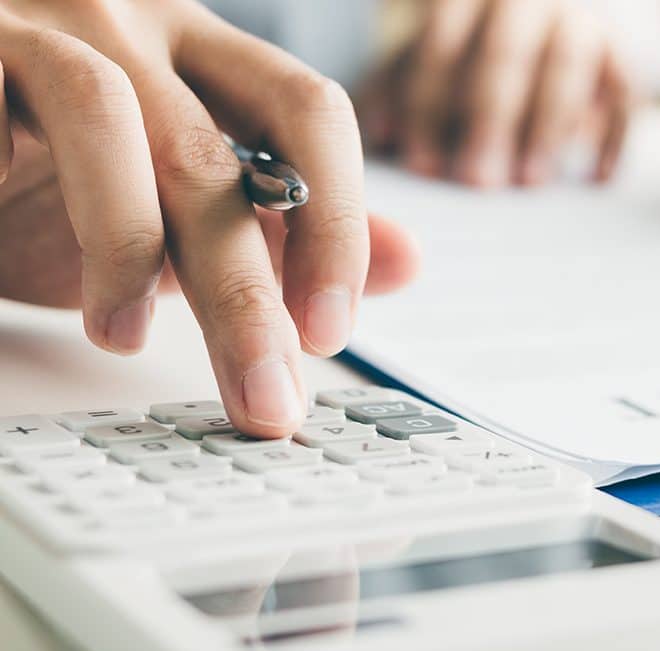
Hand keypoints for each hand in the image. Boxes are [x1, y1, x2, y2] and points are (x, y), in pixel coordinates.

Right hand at [0, 1, 418, 436]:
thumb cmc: (57, 165)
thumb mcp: (186, 206)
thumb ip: (288, 229)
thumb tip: (409, 260)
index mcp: (207, 56)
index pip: (307, 113)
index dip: (335, 221)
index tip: (331, 330)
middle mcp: (135, 27)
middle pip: (215, 153)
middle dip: (248, 293)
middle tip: (266, 395)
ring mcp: (41, 29)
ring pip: (107, 119)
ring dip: (127, 248)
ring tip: (123, 335)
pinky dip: (17, 189)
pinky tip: (32, 257)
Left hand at [359, 0, 632, 187]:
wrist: (549, 14)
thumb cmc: (474, 46)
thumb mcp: (432, 53)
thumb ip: (399, 86)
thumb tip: (375, 138)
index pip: (441, 42)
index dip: (428, 105)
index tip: (422, 165)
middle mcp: (526, 0)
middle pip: (506, 55)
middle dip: (489, 120)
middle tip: (476, 181)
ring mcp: (579, 22)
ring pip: (567, 67)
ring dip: (548, 126)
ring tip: (528, 182)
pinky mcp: (622, 54)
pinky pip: (627, 92)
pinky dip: (615, 136)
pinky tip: (596, 179)